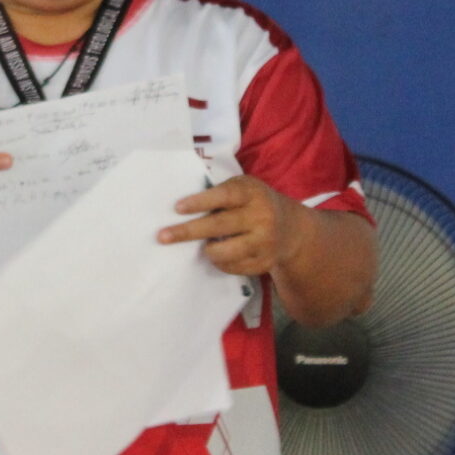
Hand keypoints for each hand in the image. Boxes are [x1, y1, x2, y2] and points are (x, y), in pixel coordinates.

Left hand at [159, 176, 298, 277]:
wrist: (292, 228)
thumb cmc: (254, 202)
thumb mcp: (244, 187)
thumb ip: (221, 192)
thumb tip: (182, 206)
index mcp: (252, 193)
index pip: (225, 196)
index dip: (201, 202)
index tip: (177, 208)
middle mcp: (261, 217)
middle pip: (219, 226)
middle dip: (188, 231)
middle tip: (163, 236)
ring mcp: (265, 242)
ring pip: (226, 252)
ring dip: (207, 250)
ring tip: (204, 247)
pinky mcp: (264, 263)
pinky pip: (232, 267)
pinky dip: (220, 262)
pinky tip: (221, 253)